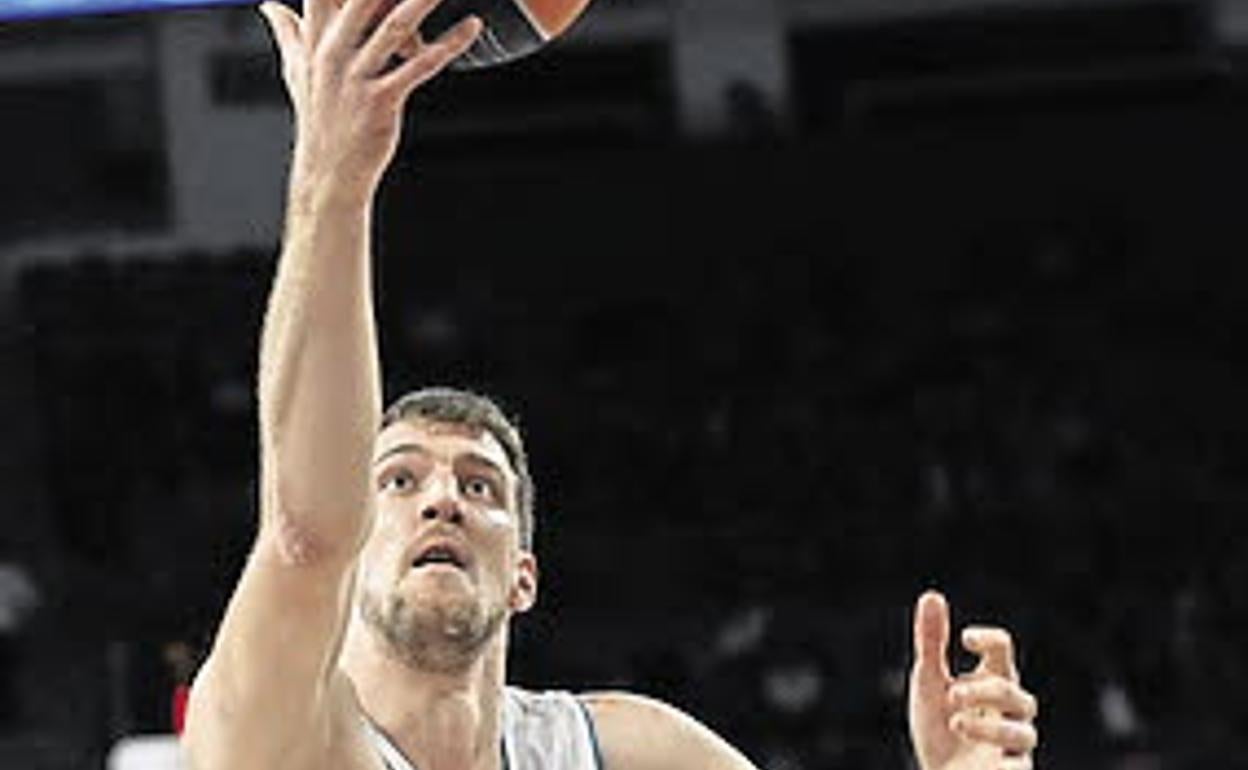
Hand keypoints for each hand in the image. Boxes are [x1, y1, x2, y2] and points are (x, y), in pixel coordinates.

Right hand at [258, 0, 481, 200]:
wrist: (330, 171)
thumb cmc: (321, 119)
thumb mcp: (298, 71)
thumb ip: (288, 32)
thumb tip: (269, 4)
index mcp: (315, 39)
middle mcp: (332, 52)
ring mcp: (356, 77)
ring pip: (392, 26)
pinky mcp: (381, 101)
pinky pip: (420, 67)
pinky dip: (448, 45)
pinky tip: (471, 27)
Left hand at [908, 591, 1038, 769]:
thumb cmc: (938, 728)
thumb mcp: (929, 682)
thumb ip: (932, 641)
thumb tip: (932, 595)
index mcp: (990, 680)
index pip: (1003, 650)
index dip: (990, 640)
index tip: (965, 639)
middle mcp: (1008, 710)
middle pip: (1014, 692)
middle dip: (985, 691)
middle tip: (952, 693)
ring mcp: (1011, 744)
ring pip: (1024, 732)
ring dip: (989, 726)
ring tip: (955, 722)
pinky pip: (1020, 767)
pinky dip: (1002, 762)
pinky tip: (978, 757)